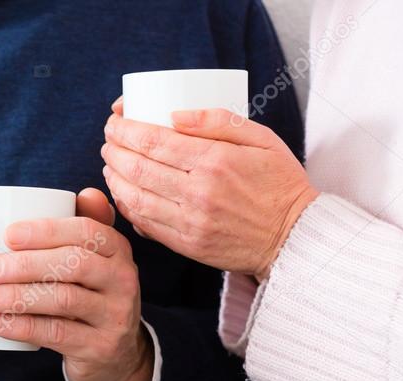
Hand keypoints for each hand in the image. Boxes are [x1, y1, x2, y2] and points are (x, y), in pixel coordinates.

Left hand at [0, 188, 153, 380]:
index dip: (46, 231)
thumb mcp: (97, 261)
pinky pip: (57, 334)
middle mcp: (123, 280)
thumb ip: (86, 227)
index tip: (7, 235)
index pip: (85, 231)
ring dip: (14, 297)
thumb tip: (86, 194)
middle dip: (23, 265)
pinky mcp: (101, 347)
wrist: (116, 354)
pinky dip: (21, 327)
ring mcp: (115, 315)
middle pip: (73, 264)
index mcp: (118, 250)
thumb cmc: (92, 295)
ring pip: (63, 300)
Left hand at [102, 100, 318, 279]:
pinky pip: (145, 224)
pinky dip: (127, 207)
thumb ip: (218, 121)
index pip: (154, 141)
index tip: (115, 122)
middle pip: (138, 168)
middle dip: (114, 150)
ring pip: (135, 197)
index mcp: (215, 161)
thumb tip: (173, 114)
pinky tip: (122, 193)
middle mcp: (198, 192)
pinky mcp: (187, 245)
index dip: (125, 130)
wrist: (294, 237)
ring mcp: (190, 221)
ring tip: (109, 164)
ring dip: (114, 178)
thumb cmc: (279, 183)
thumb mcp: (261, 138)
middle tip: (109, 140)